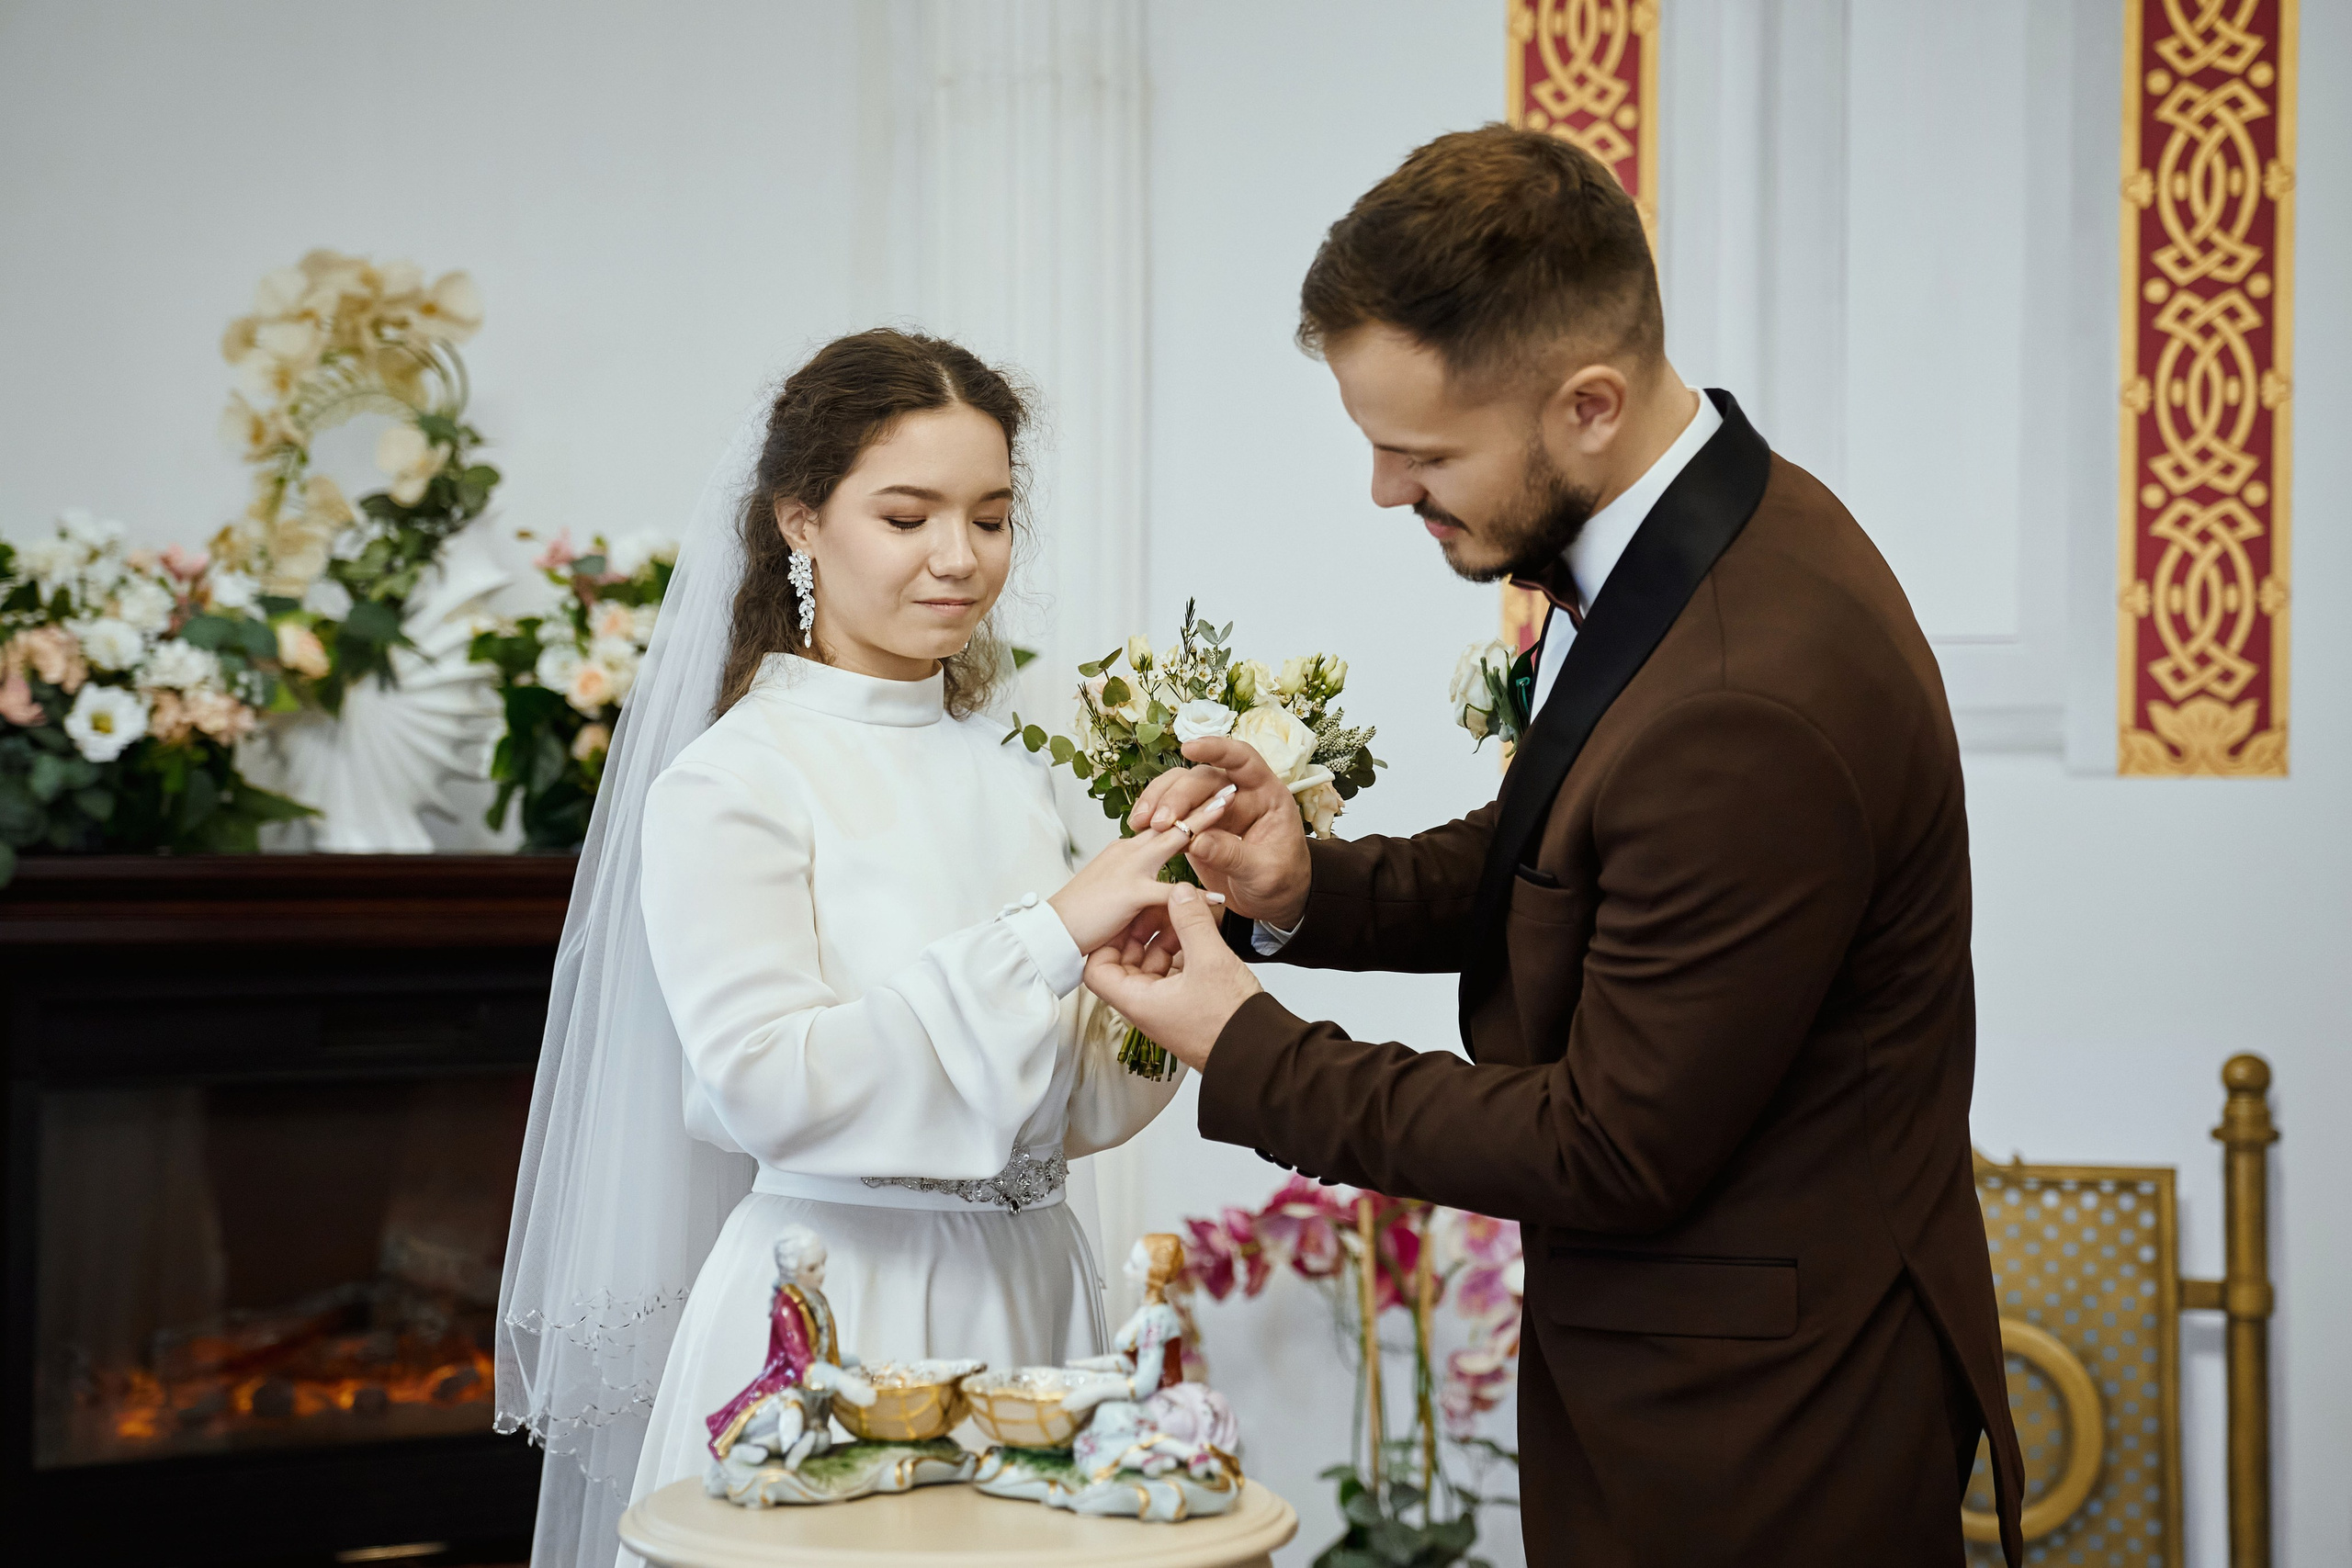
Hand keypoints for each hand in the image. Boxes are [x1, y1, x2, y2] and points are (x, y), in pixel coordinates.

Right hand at [1048, 788, 1234, 951]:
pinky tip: (1217, 899)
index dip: (1186, 809)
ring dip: (1203, 824)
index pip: (1161, 821)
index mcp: (1126, 848)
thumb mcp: (1109, 884)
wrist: (1052, 929)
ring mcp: (1130, 868)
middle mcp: (1129, 850)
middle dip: (1201, 802)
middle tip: (1228, 788)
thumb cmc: (1079, 913)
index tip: (1207, 797)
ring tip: (1227, 808)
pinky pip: (1170, 892)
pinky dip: (1195, 896)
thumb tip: (1147, 873)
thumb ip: (1130, 873)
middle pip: (1171, 820)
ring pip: (1173, 840)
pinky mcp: (1130, 892)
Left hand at [1083, 883, 1261, 1071]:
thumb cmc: (1229, 1022)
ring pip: (1151, 966)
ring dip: (1164, 940)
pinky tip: (1197, 937)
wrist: (1258, 1053)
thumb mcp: (1209, 960)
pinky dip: (1180, 952)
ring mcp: (1166, 1008)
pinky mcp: (1185, 1006)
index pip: (1097, 971)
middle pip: (1125, 963)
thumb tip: (1179, 893)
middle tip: (1157, 909)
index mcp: (1138, 1001)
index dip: (1107, 940)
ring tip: (1183, 918)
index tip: (1123, 917)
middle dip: (1140, 933)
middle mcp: (1147, 1007)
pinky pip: (1172, 974)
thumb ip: (1192, 922)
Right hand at [1127, 737, 1311, 928]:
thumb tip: (1197, 841)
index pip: (1242, 759)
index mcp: (1266, 795)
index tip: (1189, 748)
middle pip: (1202, 779)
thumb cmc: (1282, 882)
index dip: (1217, 749)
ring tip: (1140, 824)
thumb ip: (1233, 855)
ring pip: (1180, 789)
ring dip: (1158, 803)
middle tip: (1161, 822)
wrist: (1274, 903)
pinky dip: (1153, 821)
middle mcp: (1238, 795)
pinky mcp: (1195, 827)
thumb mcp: (1265, 873)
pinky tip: (1139, 831)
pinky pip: (1171, 815)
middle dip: (1177, 796)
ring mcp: (1214, 809)